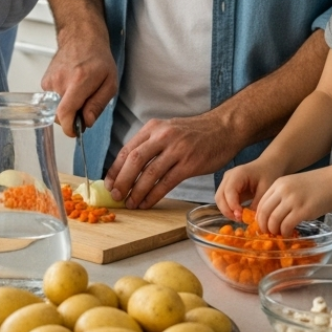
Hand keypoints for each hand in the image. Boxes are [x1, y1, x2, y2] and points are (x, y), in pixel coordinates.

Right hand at [40, 31, 116, 136]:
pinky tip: (70, 87)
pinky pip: (53, 101)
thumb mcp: (110, 83)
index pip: (65, 113)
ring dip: (68, 108)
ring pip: (56, 109)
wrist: (80, 38)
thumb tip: (86, 122)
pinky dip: (62, 100)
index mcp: (79, 81)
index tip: (76, 131)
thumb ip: (98, 105)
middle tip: (85, 105)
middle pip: (60, 115)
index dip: (70, 128)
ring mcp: (50, 81)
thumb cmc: (98, 59)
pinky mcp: (44, 82)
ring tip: (78, 92)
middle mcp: (60, 81)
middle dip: (73, 118)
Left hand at [104, 113, 238, 209]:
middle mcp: (162, 136)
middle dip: (122, 181)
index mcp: (153, 128)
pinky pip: (166, 183)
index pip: (127, 149)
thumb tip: (128, 167)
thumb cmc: (193, 133)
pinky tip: (147, 203)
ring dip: (137, 191)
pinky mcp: (189, 164)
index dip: (115, 169)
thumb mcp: (167, 130)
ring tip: (130, 203)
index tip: (108, 184)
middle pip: (134, 160)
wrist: (223, 128)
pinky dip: (154, 195)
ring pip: (149, 173)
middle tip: (116, 196)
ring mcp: (176, 150)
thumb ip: (149, 144)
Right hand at [215, 158, 283, 220]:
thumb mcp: (266, 189)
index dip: (232, 205)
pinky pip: (224, 200)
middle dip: (227, 211)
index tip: (241, 217)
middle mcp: (228, 177)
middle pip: (219, 196)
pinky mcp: (228, 187)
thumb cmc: (269, 174)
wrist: (269, 165)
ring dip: (227, 211)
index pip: (229, 191)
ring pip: (219, 199)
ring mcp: (226, 182)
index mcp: (237, 174)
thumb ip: (257, 203)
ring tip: (241, 219)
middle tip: (240, 220)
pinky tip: (239, 214)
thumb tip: (250, 219)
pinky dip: (229, 208)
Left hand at [255, 168, 331, 236]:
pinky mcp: (303, 210)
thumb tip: (275, 213)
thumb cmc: (318, 184)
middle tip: (267, 233)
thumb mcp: (295, 184)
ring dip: (273, 230)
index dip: (260, 216)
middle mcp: (283, 190)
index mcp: (279, 183)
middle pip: (264, 211)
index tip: (262, 225)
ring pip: (273, 219)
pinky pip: (287, 224)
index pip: (261, 202)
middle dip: (263, 225)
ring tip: (278, 234)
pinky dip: (284, 232)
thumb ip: (284, 195)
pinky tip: (288, 234)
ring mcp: (292, 200)